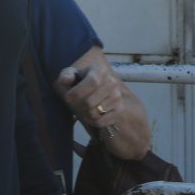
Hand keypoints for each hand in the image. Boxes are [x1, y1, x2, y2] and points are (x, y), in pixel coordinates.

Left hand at [52, 46, 152, 160]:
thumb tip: (64, 78)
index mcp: (98, 70)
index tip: (69, 100)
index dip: (73, 93)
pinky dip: (95, 124)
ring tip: (91, 115)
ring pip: (90, 110)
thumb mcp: (78, 87)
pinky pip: (99, 121)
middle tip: (81, 110)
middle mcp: (110, 81)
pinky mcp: (120, 112)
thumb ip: (67, 78)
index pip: (84, 80)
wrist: (130, 122)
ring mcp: (117, 97)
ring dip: (87, 116)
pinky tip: (99, 122)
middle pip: (84, 99)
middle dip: (79, 108)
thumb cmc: (96, 101)